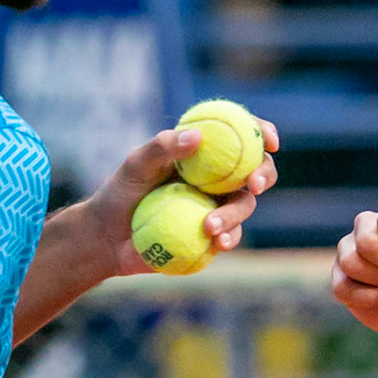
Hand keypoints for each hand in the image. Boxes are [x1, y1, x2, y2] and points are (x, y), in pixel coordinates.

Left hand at [81, 119, 279, 277]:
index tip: (269, 142)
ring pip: (244, 206)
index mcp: (204, 154)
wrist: (108, 238)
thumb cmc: (120, 193)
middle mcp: (217, 179)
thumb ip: (162, 147)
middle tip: (254, 184)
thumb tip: (197, 137)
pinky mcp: (213, 236)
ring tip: (210, 227)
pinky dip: (230, 238)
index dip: (263, 134)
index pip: (241, 137)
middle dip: (264, 175)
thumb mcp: (135, 165)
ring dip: (235, 214)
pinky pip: (231, 236)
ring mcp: (217, 207)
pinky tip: (219, 243)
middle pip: (256, 171)